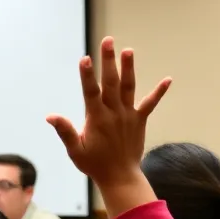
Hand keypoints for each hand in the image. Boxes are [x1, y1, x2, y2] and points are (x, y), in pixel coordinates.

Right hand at [47, 37, 169, 214]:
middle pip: (111, 83)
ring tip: (128, 51)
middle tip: (108, 41)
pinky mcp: (139, 121)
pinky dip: (159, 92)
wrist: (120, 177)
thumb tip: (51, 116)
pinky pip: (150, 104)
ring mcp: (128, 116)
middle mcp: (114, 113)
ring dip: (128, 68)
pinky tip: (168, 80)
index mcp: (97, 119)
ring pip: (129, 88)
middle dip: (109, 61)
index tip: (86, 58)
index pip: (91, 92)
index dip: (87, 75)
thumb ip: (65, 131)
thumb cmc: (94, 164)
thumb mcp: (75, 150)